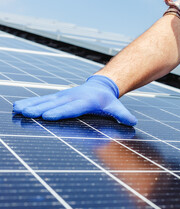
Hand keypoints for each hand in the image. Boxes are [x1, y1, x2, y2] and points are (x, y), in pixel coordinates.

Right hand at [13, 75, 136, 125]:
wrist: (100, 86)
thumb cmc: (108, 100)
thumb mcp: (117, 107)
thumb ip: (123, 115)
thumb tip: (134, 122)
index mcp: (87, 101)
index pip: (73, 108)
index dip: (60, 112)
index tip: (47, 116)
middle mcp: (73, 97)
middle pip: (55, 104)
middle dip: (40, 108)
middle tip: (27, 113)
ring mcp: (64, 96)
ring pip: (46, 100)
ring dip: (31, 105)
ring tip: (17, 109)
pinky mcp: (58, 97)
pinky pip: (43, 99)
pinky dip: (30, 102)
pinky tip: (17, 106)